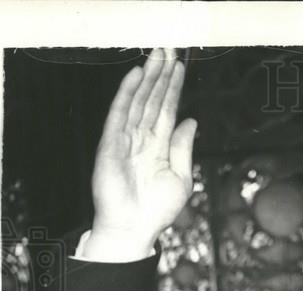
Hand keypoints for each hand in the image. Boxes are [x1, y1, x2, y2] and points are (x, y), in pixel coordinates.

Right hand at [88, 48, 196, 256]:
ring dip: (148, 77)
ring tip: (158, 55)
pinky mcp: (111, 144)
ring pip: (139, 101)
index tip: (179, 66)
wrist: (135, 229)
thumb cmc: (156, 210)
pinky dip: (128, 93)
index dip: (173, 88)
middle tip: (169, 49)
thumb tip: (191, 121)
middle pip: (152, 99)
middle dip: (161, 74)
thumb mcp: (181, 177)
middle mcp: (142, 138)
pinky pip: (120, 113)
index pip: (167, 110)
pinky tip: (136, 76)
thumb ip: (183, 148)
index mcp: (159, 146)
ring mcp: (125, 139)